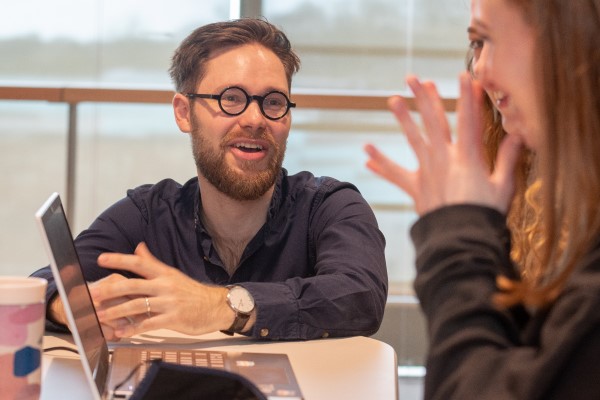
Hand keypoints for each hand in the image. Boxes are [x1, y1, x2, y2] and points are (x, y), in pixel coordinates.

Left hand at [90, 242, 233, 337]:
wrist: (216, 306)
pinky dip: (133, 328)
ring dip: (117, 311)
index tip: (102, 259)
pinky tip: (122, 331)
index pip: (139, 263)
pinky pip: (149, 324)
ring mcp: (169, 303)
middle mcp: (166, 286)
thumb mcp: (172, 274)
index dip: (120, 260)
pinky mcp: (173, 319)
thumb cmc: (192, 292)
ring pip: (138, 305)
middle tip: (94, 293)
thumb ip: (153, 262)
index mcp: (164, 274)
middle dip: (111, 289)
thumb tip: (138, 247)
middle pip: (134, 284)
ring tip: (101, 315)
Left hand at [364, 72, 522, 215]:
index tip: (464, 76)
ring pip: (413, 139)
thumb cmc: (484, 214)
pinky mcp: (415, 187)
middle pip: (434, 121)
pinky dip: (381, 164)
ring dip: (403, 118)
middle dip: (425, 98)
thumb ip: (508, 158)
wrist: (459, 238)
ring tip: (392, 100)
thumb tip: (519, 135)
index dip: (467, 96)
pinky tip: (367, 154)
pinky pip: (395, 174)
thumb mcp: (502, 186)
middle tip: (415, 78)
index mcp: (468, 156)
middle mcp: (444, 158)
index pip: (468, 119)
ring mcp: (427, 171)